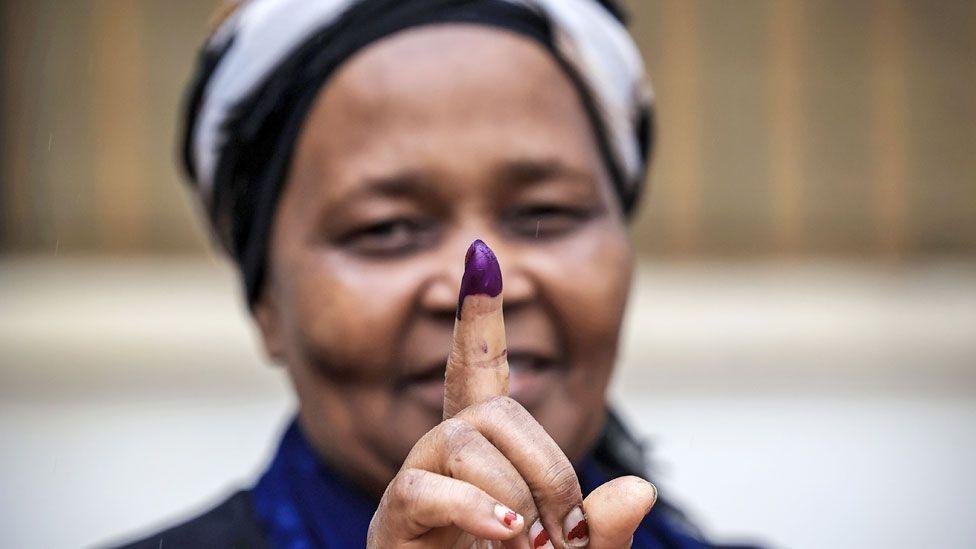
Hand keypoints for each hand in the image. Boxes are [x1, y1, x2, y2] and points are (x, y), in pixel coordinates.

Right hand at [367, 241, 655, 547]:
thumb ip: (601, 534)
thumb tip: (640, 491)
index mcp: (486, 459)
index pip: (481, 376)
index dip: (480, 321)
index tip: (480, 257)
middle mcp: (445, 458)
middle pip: (493, 411)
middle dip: (546, 464)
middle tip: (564, 534)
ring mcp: (416, 486)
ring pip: (466, 441)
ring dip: (515, 495)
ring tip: (530, 548)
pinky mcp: (392, 522)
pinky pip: (428, 488)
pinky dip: (474, 511)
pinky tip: (505, 538)